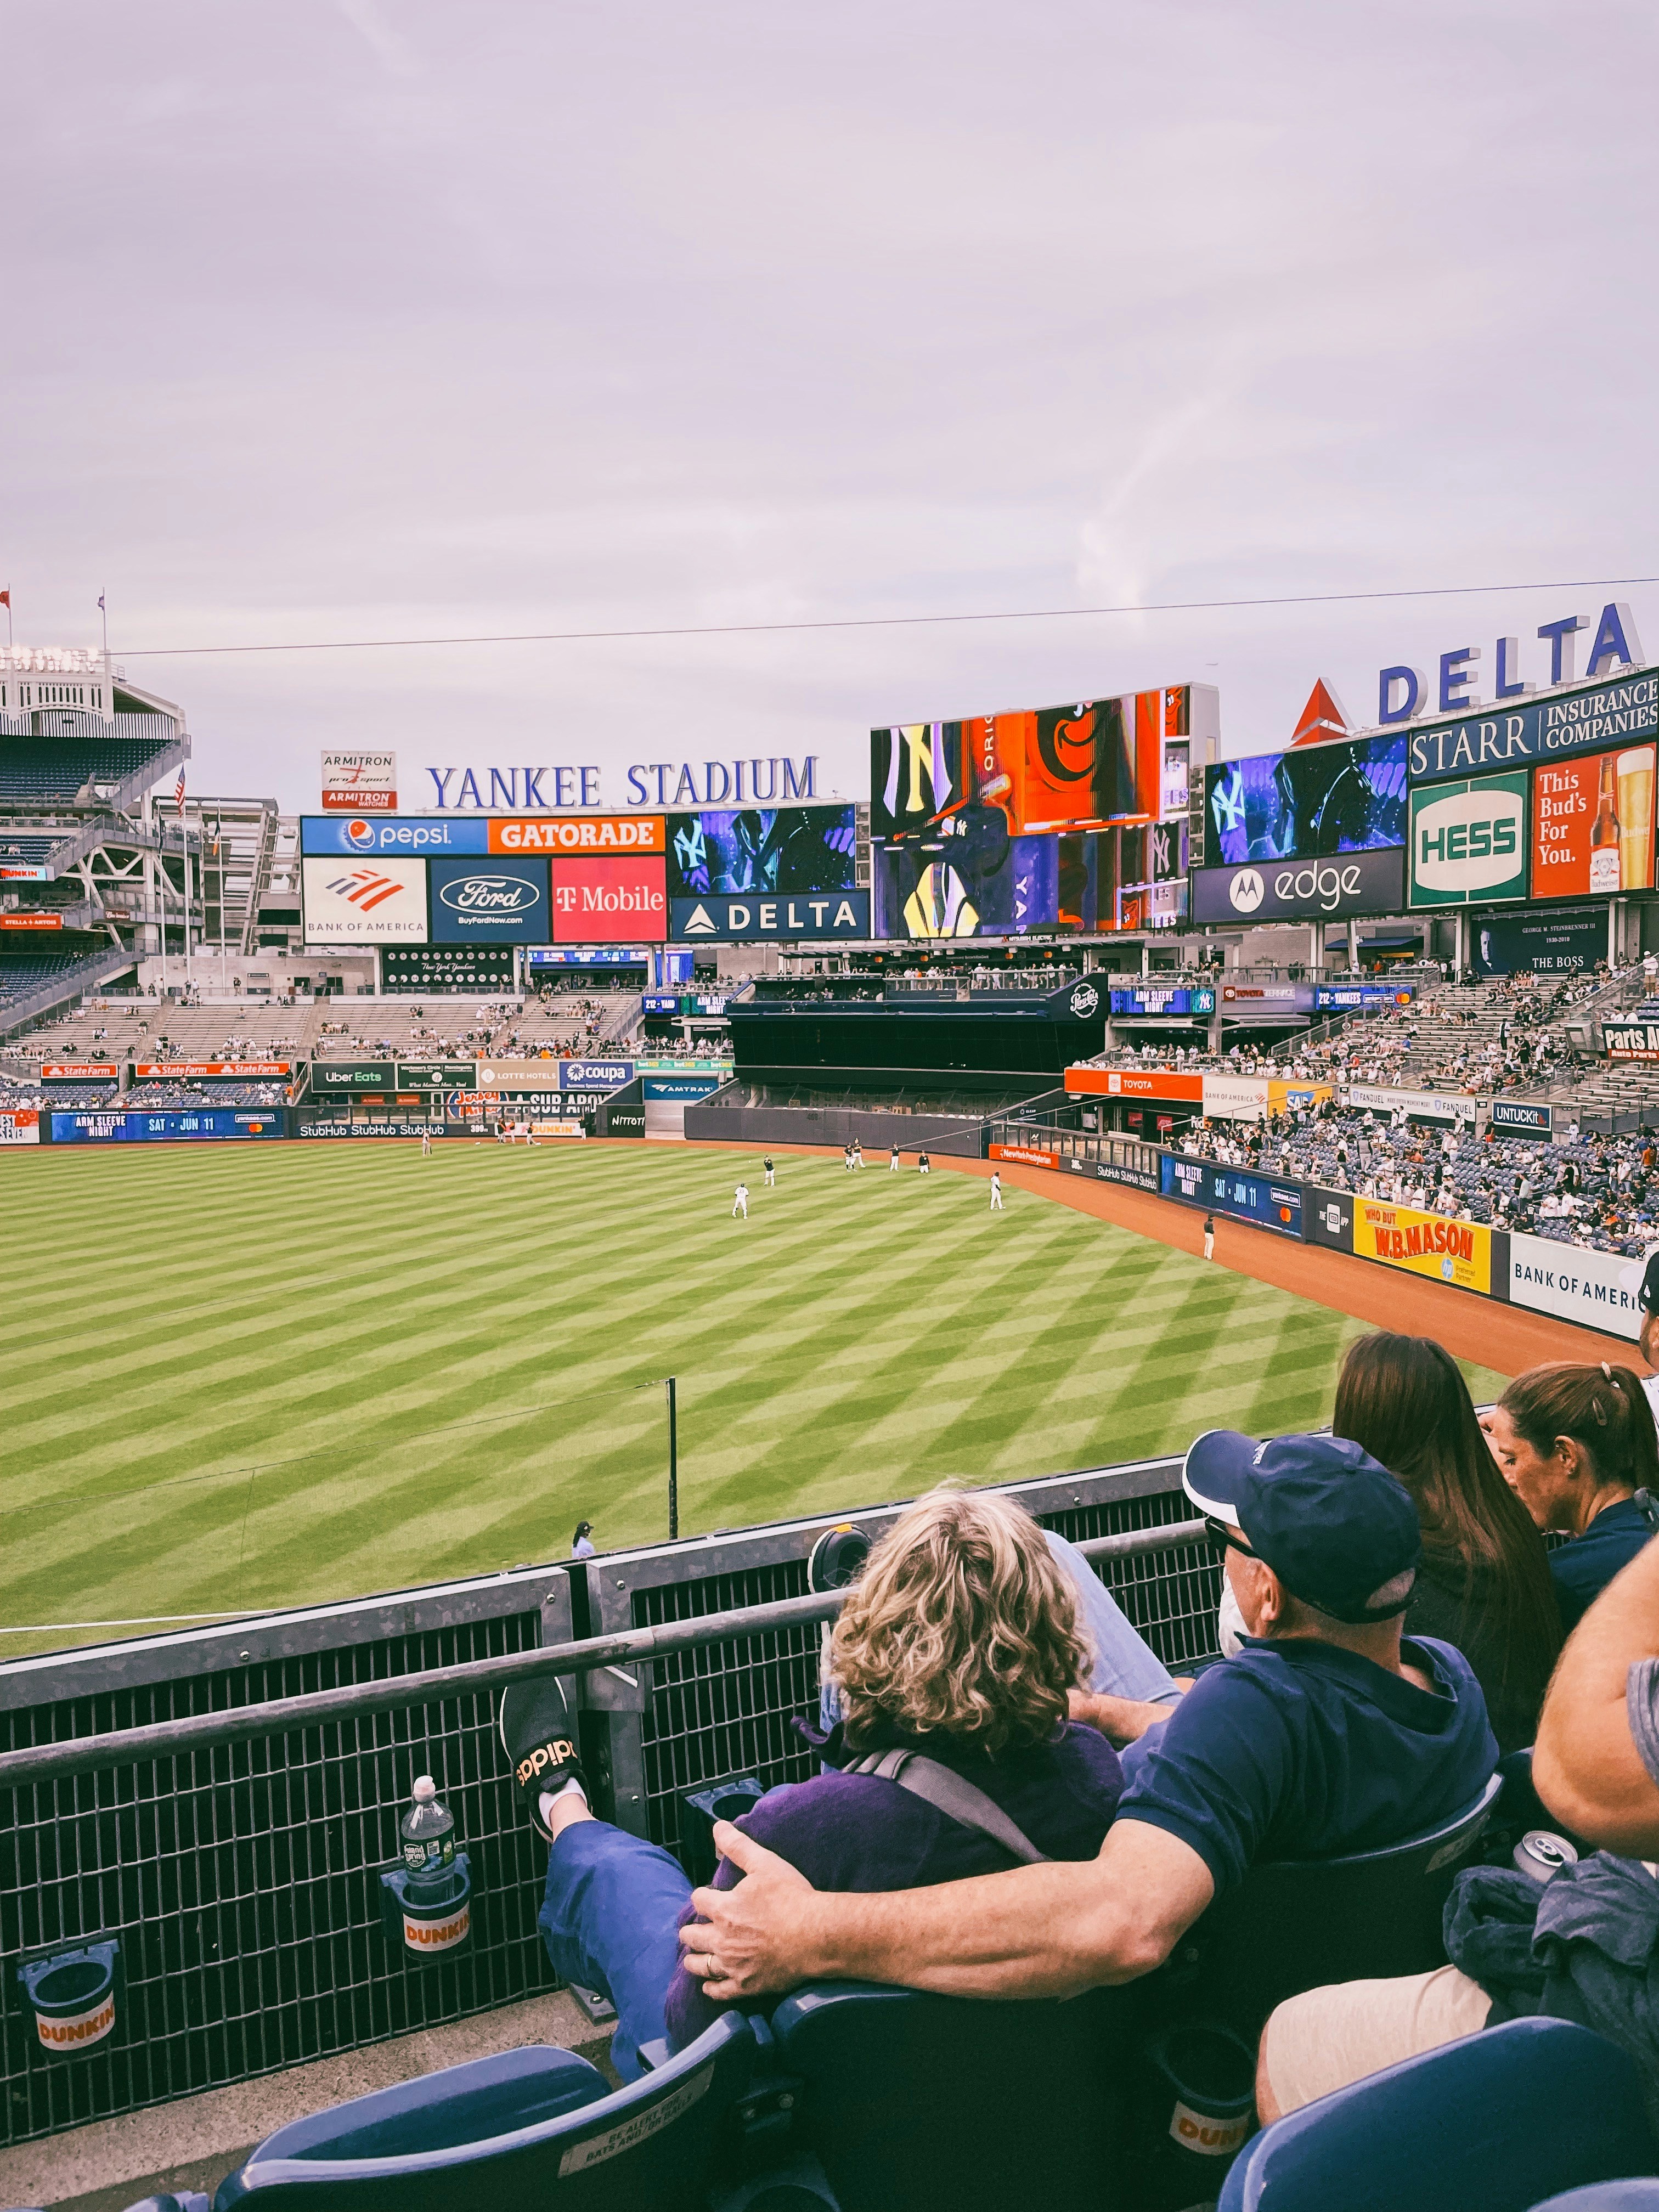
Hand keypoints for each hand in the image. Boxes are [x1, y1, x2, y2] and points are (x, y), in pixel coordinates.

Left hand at [679, 1822, 816, 2000]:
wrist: (815, 1936)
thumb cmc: (791, 1897)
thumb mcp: (764, 1863)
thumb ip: (738, 1846)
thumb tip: (717, 1827)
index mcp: (723, 1908)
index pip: (698, 1900)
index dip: (702, 1897)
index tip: (708, 1897)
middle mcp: (721, 1939)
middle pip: (691, 1935)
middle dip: (692, 1929)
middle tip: (696, 1928)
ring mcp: (732, 1965)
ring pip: (699, 1965)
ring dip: (694, 1958)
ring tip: (695, 1955)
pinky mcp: (745, 1986)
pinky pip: (718, 1991)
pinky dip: (710, 1987)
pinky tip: (709, 1985)